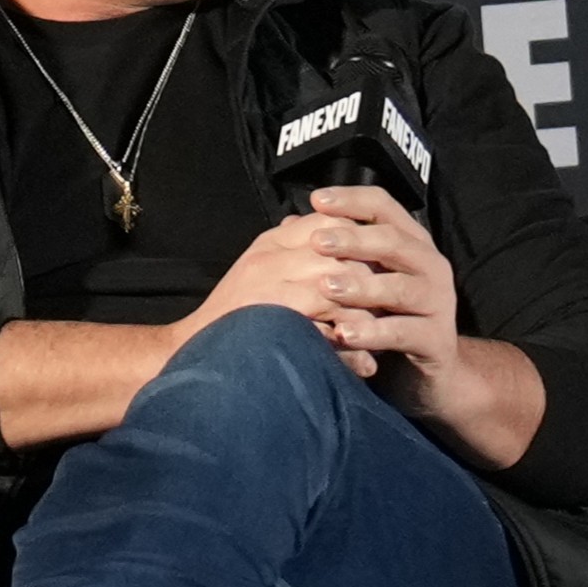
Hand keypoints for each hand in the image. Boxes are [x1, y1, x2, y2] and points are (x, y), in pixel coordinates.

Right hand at [182, 213, 374, 376]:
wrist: (190, 355)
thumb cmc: (232, 318)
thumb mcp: (260, 270)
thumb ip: (292, 249)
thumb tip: (328, 228)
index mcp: (270, 243)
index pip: (329, 222)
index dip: (362, 239)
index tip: (385, 263)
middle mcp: (270, 260)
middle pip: (341, 252)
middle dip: (373, 278)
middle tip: (397, 300)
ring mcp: (270, 292)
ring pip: (338, 288)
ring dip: (367, 314)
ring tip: (385, 334)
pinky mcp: (274, 327)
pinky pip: (325, 332)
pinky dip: (351, 351)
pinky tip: (365, 364)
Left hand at [292, 185, 464, 365]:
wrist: (427, 374)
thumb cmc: (386, 318)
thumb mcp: (362, 279)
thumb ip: (334, 250)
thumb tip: (291, 220)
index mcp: (411, 242)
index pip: (384, 207)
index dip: (352, 199)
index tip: (317, 200)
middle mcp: (430, 266)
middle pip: (393, 242)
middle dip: (354, 240)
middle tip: (316, 243)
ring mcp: (437, 302)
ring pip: (400, 288)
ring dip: (362, 286)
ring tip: (327, 288)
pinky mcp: (435, 340)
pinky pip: (402, 332)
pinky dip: (372, 333)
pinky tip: (344, 334)